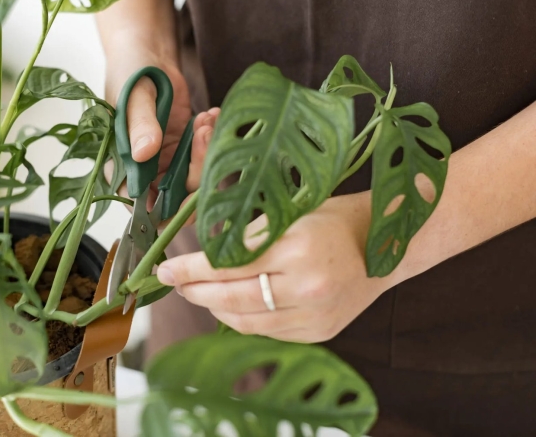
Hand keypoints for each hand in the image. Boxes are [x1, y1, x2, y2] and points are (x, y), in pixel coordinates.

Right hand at [105, 52, 216, 201]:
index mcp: (121, 168)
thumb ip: (139, 125)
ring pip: (195, 178)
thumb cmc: (131, 73)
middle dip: (196, 171)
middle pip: (176, 196)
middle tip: (202, 134)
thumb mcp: (133, 97)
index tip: (192, 193)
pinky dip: (213, 138)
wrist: (148, 54)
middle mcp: (144, 172)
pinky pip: (204, 157)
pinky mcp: (185, 149)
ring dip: (207, 151)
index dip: (167, 211)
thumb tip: (144, 153)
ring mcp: (166, 162)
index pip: (142, 207)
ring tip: (206, 119)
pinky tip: (210, 114)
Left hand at [156, 192, 400, 342]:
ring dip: (215, 308)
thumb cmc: (331, 219)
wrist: (382, 244)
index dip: (190, 270)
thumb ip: (246, 234)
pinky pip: (267, 332)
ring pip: (246, 322)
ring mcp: (314, 316)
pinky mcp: (319, 333)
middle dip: (196, 291)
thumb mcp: (288, 213)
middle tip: (175, 283)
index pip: (227, 265)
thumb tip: (200, 249)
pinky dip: (242, 319)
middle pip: (232, 298)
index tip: (164, 270)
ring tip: (199, 293)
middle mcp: (306, 287)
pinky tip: (230, 305)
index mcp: (296, 248)